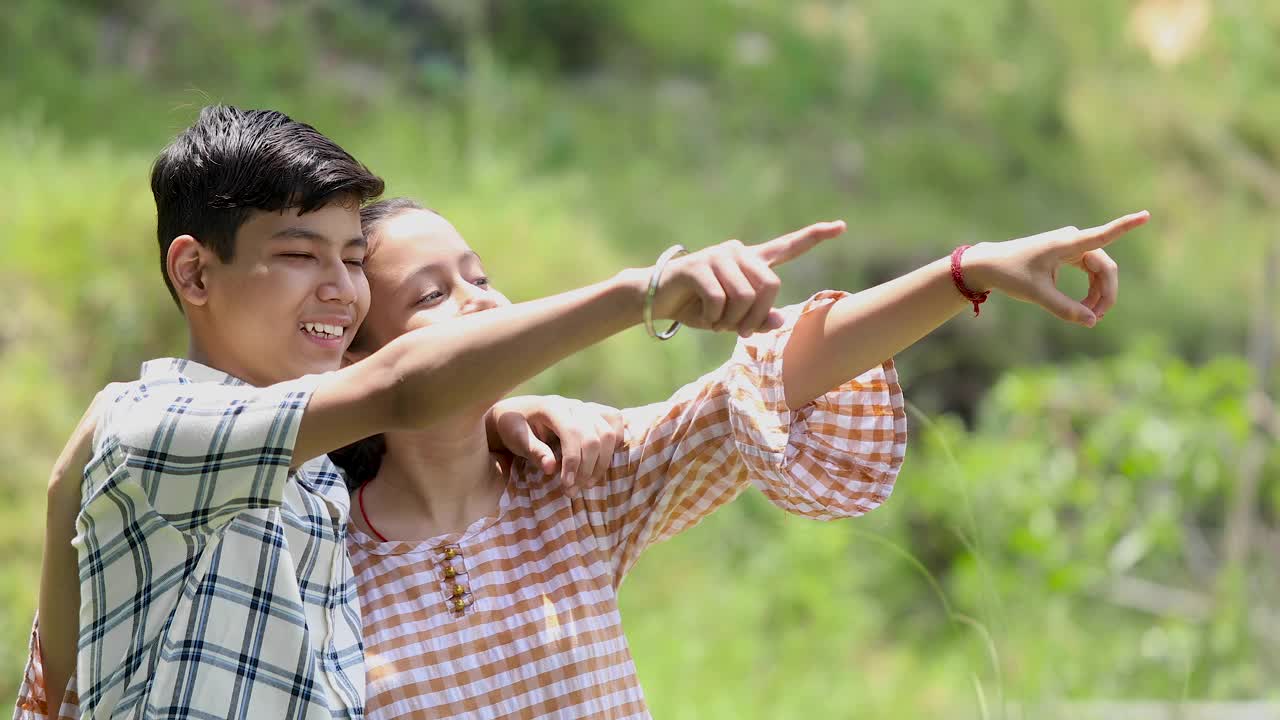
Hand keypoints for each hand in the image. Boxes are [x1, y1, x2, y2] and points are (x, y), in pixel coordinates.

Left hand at [487, 395, 624, 496]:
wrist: (516, 413)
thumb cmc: (513, 427)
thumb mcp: (515, 438)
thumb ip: (533, 451)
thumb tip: (552, 468)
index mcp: (552, 407)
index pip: (572, 433)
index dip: (573, 461)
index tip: (567, 485)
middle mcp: (573, 405)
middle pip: (594, 436)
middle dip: (587, 468)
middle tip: (573, 490)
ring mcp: (585, 408)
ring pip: (608, 433)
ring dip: (602, 462)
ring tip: (587, 483)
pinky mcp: (593, 413)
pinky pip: (615, 421)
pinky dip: (616, 441)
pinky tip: (602, 461)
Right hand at [650, 221, 846, 336]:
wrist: (658, 300)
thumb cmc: (699, 308)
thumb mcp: (732, 320)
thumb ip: (757, 320)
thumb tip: (779, 322)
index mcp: (751, 262)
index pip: (787, 247)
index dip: (814, 237)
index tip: (841, 227)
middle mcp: (738, 253)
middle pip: (769, 287)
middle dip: (755, 316)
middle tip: (736, 330)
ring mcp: (718, 256)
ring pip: (744, 297)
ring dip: (730, 320)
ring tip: (716, 321)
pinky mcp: (698, 266)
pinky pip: (719, 300)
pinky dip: (713, 317)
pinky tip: (702, 314)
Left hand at [964, 211, 1149, 326]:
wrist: (988, 264)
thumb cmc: (1010, 274)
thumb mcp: (1037, 294)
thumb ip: (1065, 309)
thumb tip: (1093, 322)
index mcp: (1066, 243)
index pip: (1102, 235)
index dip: (1125, 226)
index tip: (1146, 215)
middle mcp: (1072, 240)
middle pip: (1105, 268)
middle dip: (1106, 294)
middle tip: (1096, 319)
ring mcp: (1071, 247)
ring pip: (1099, 272)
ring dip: (1099, 294)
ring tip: (1089, 317)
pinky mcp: (1068, 254)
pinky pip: (1090, 272)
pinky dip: (1091, 290)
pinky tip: (1085, 308)